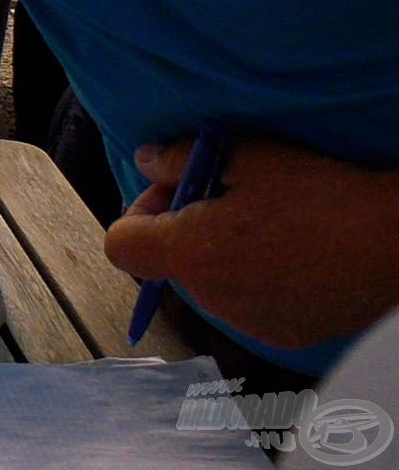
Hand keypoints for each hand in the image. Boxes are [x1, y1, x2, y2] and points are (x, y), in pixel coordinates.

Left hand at [104, 136, 398, 348]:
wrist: (393, 243)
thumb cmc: (318, 194)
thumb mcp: (243, 156)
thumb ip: (178, 159)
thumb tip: (144, 160)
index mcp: (191, 255)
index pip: (121, 247)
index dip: (137, 214)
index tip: (172, 191)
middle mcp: (211, 299)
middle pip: (168, 262)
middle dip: (184, 227)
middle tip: (225, 194)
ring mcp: (248, 323)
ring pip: (208, 283)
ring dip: (220, 253)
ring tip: (266, 222)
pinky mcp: (282, 335)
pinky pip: (246, 303)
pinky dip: (254, 279)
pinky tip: (291, 253)